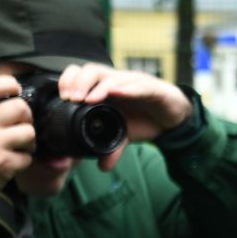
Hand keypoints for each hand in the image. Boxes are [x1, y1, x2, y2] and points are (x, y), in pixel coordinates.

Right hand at [0, 74, 35, 188]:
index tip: (15, 90)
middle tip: (20, 124)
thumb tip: (11, 89)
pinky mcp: (2, 163)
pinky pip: (28, 156)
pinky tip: (12, 160)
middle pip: (20, 107)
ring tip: (17, 144)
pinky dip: (24, 159)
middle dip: (26, 116)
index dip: (9, 84)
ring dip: (28, 139)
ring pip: (29, 131)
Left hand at [55, 63, 193, 171]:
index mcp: (105, 89)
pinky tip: (117, 94)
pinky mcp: (152, 88)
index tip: (62, 98)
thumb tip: (103, 166)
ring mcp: (133, 83)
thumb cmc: (147, 118)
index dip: (69, 82)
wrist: (174, 117)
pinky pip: (138, 86)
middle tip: (71, 98)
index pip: (81, 75)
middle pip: (91, 70)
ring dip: (98, 87)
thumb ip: (112, 148)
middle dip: (78, 82)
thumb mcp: (125, 135)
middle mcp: (116, 81)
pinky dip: (126, 89)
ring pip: (111, 76)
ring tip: (89, 99)